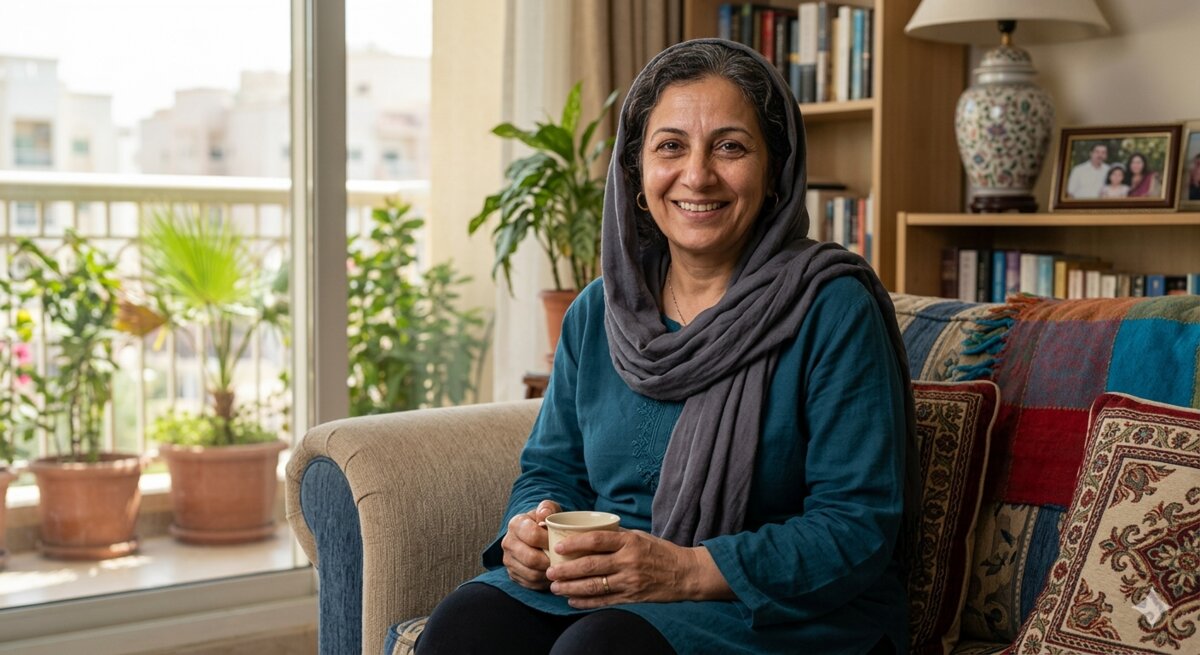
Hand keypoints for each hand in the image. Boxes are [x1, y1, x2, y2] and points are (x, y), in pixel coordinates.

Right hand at [500, 499, 559, 589]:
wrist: (535, 533)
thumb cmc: (545, 522)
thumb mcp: (548, 510)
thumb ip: (548, 508)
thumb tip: (544, 514)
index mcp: (516, 524)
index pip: (532, 535)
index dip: (549, 541)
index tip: (561, 543)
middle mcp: (508, 542)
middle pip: (531, 559)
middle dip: (550, 561)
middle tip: (564, 561)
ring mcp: (509, 560)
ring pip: (531, 574)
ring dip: (548, 574)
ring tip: (560, 569)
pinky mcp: (513, 574)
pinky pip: (529, 584)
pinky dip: (543, 582)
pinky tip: (552, 576)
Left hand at [545, 529, 732, 608]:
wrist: (685, 574)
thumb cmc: (660, 551)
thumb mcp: (640, 536)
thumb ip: (616, 536)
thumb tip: (588, 532)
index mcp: (629, 542)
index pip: (596, 540)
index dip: (575, 543)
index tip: (558, 546)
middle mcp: (628, 561)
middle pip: (591, 566)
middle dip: (566, 570)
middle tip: (549, 570)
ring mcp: (630, 581)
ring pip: (594, 585)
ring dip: (571, 587)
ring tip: (555, 587)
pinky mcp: (632, 597)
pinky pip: (604, 601)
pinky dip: (586, 602)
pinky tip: (572, 600)